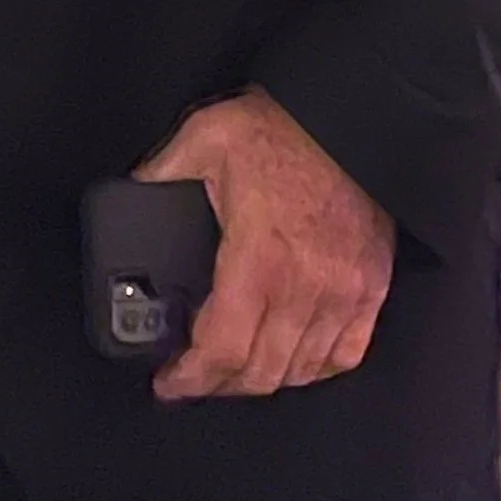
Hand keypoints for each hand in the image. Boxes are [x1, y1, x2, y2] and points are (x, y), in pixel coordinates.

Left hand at [136, 89, 393, 402]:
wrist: (349, 115)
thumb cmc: (279, 127)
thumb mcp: (202, 139)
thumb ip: (160, 174)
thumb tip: (127, 196)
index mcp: (258, 257)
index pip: (222, 349)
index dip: (190, 379)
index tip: (169, 383)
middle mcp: (305, 286)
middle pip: (259, 372)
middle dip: (217, 385)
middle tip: (193, 378)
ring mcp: (344, 292)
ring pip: (300, 371)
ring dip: (261, 380)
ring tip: (232, 372)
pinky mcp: (372, 287)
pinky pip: (346, 354)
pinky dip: (314, 369)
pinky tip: (290, 362)